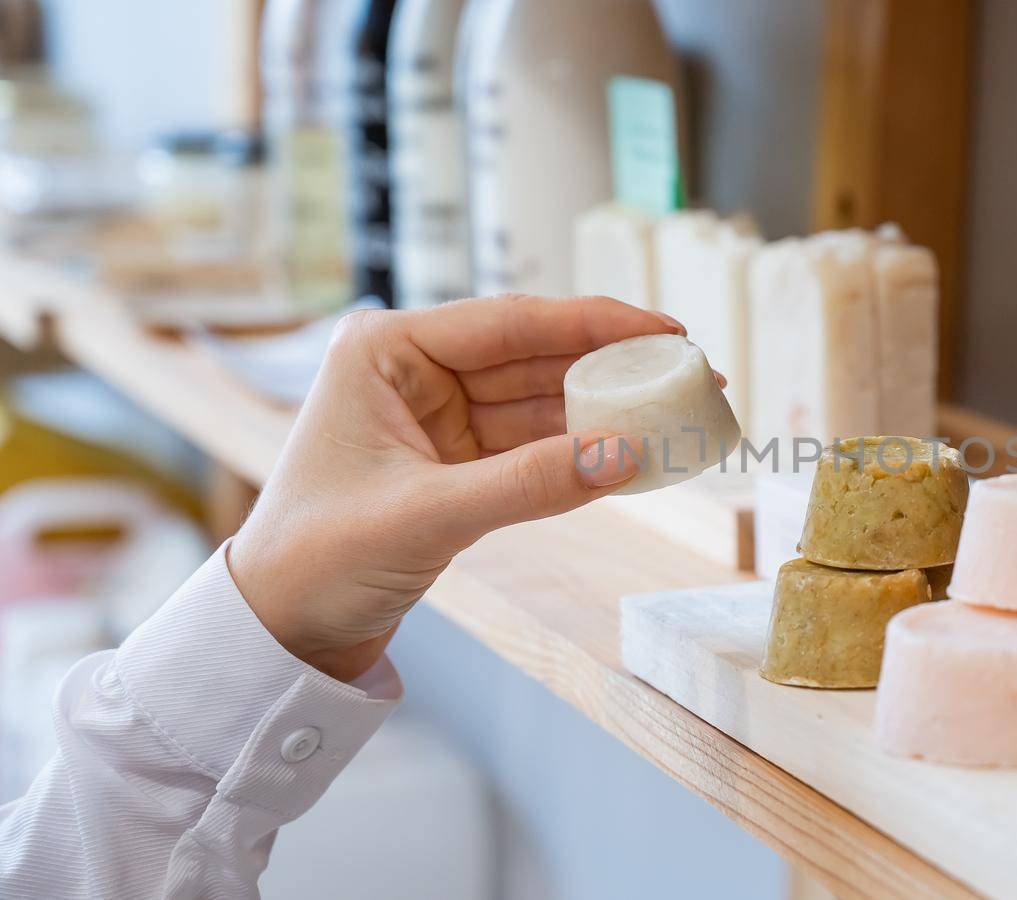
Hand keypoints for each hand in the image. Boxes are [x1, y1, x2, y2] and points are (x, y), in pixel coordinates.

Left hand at [229, 294, 680, 681]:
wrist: (281, 631)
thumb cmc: (318, 559)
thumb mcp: (425, 516)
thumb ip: (528, 484)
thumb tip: (626, 456)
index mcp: (386, 349)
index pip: (510, 322)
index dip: (595, 324)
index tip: (665, 332)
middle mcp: (416, 370)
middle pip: (536, 356)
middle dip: (613, 366)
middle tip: (691, 372)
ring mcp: (440, 416)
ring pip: (544, 402)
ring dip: (607, 411)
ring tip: (679, 412)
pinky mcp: (459, 462)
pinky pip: (536, 447)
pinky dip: (583, 452)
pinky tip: (636, 451)